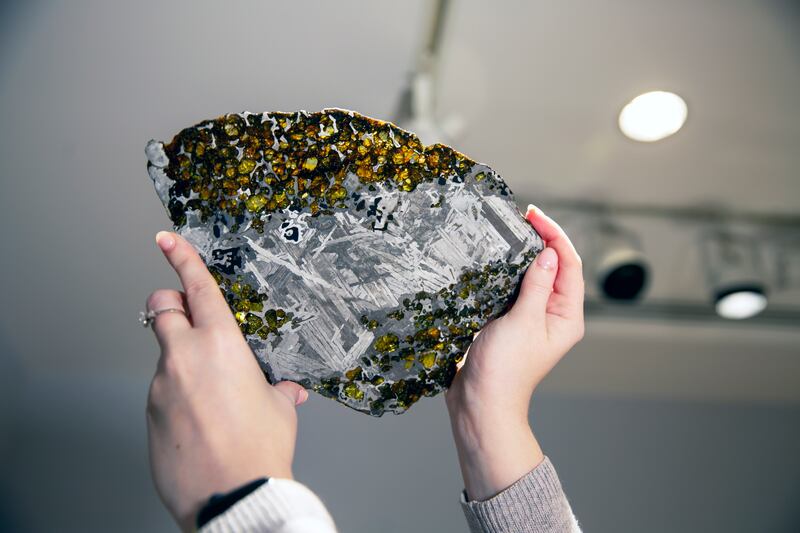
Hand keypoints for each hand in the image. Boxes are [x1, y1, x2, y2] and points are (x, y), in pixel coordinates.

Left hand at [145, 231, 307, 531]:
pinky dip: (177, 399)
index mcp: (220, 345)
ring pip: (163, 357)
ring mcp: (160, 388)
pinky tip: (200, 424)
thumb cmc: (259, 449)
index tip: (166, 240)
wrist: (232, 497)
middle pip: (160, 309)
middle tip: (187, 319)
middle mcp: (184, 358)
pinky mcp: (149, 417)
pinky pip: (161, 394)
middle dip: (170, 306)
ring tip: (211, 400)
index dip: (180, 257)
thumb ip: (278, 392)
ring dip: (181, 364)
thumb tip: (287, 391)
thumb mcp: (279, 412)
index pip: (196, 288)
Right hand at [445, 205, 584, 500]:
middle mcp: (552, 315)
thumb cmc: (505, 369)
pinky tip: (493, 259)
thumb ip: (536, 285)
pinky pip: (512, 289)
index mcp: (566, 316)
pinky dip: (506, 272)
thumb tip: (548, 253)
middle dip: (540, 240)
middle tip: (521, 217)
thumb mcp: (523, 321)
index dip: (555, 236)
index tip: (534, 215)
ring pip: (531, 276)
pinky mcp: (508, 321)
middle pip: (553, 267)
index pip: (568, 265)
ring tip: (508, 230)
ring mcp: (530, 318)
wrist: (480, 402)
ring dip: (522, 254)